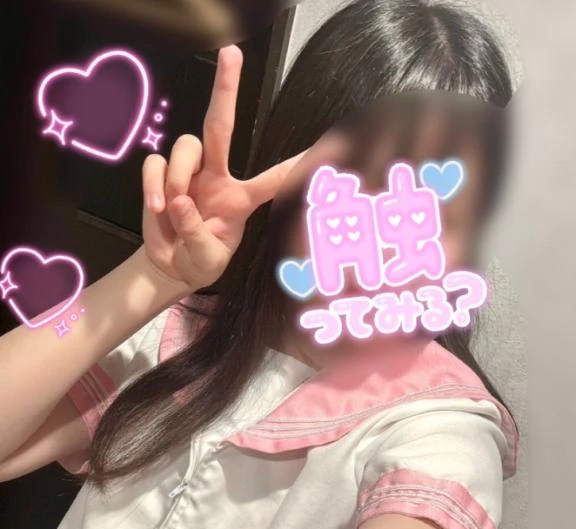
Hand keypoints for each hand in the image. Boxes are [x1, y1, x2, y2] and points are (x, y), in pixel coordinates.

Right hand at [142, 45, 303, 290]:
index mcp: (241, 199)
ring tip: (171, 211)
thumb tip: (179, 202)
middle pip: (221, 126)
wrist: (170, 267)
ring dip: (177, 178)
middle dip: (226, 89)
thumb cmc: (198, 261)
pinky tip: (156, 208)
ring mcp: (191, 173)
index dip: (297, 165)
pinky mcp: (163, 175)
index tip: (330, 146)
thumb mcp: (208, 259)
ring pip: (185, 147)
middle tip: (231, 52)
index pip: (274, 179)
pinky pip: (156, 164)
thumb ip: (197, 234)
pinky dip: (153, 185)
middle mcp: (218, 177)